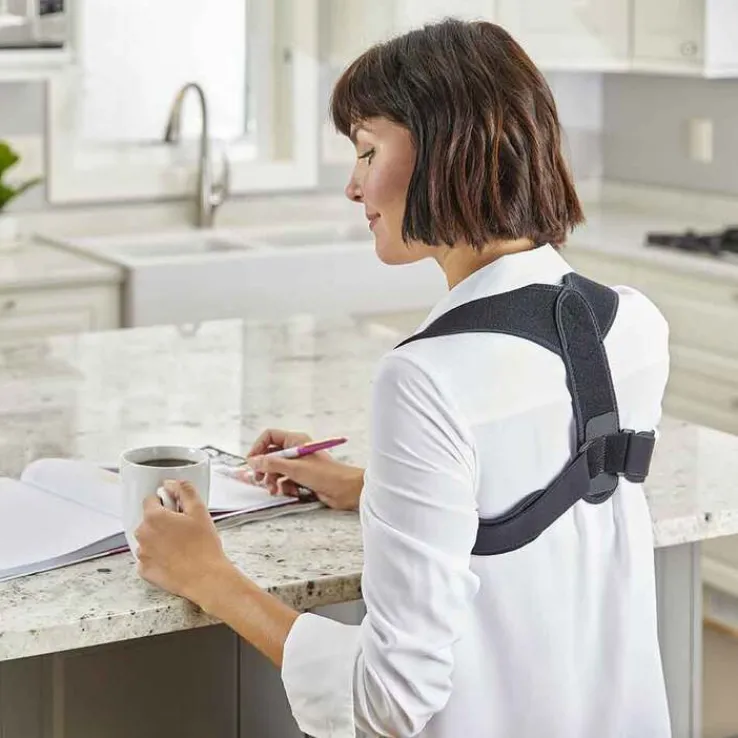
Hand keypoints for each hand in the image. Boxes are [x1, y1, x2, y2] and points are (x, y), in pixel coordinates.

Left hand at [135, 480, 233, 603]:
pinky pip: (148, 558)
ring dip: (160, 539)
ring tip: (181, 546)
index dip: (166, 503)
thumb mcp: (199, 510)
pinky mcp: (144, 570)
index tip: (177, 511)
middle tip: (183, 529)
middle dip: (163, 522)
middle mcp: (142, 535)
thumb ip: (184, 490)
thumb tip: (171, 483)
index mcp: (153, 517)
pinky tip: (174, 559)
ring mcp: (142, 554)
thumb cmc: (203, 546)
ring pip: (149, 539)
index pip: (150, 499)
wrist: (206, 578)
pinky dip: (158, 557)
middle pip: (149, 520)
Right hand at [246, 429, 364, 510]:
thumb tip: (254, 461)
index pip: (269, 437)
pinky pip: (284, 481)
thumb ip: (272, 464)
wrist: (346, 489)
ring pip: (276, 470)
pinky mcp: (302, 478)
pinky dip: (284, 487)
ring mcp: (299, 464)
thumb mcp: (295, 469)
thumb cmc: (326, 475)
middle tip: (260, 480)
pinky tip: (290, 492)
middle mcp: (296, 450)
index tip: (251, 462)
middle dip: (264, 468)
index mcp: (295, 440)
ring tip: (275, 490)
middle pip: (270, 455)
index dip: (258, 448)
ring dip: (273, 481)